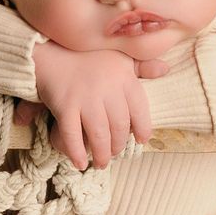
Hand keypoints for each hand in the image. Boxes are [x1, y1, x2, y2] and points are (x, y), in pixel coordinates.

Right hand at [13, 41, 169, 169]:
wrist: (50, 50)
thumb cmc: (87, 55)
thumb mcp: (118, 56)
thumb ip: (142, 66)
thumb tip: (165, 69)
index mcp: (123, 77)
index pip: (140, 110)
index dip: (142, 129)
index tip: (140, 140)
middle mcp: (107, 88)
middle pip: (119, 127)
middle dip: (118, 145)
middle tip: (114, 153)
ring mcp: (85, 98)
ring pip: (99, 135)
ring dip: (101, 154)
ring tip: (101, 163)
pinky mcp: (65, 105)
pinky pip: (73, 136)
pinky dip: (77, 153)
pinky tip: (80, 163)